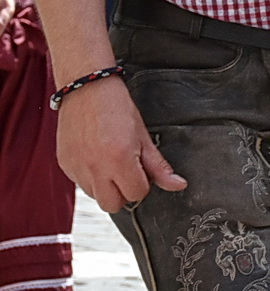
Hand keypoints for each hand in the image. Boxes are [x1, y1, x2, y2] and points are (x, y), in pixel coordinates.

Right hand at [57, 74, 186, 211]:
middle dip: (123, 193)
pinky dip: (90, 176)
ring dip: (105, 186)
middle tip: (127, 171)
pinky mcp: (64, 165)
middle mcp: (95, 168)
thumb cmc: (117, 107)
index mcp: (119, 160)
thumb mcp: (143, 135)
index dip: (143, 183)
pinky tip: (96, 156)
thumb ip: (159, 166)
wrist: (87, 89)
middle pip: (113, 205)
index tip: (142, 169)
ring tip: (110, 161)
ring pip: (94, 197)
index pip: (136, 194)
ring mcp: (77, 168)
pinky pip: (80, 184)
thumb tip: (178, 185)